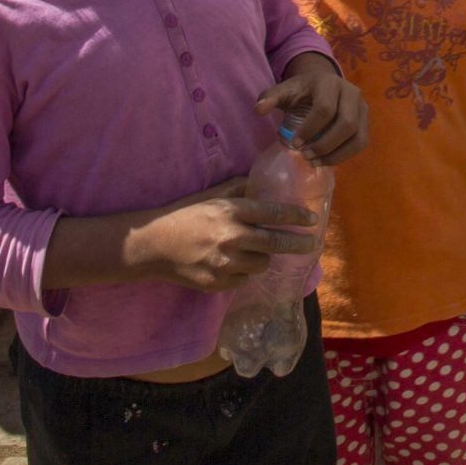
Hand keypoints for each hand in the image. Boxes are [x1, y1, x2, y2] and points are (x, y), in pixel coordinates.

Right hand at [131, 178, 320, 292]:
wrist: (153, 246)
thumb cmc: (184, 216)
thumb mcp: (211, 196)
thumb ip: (240, 188)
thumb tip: (265, 181)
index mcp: (231, 212)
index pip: (273, 212)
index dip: (296, 216)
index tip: (312, 219)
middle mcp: (231, 237)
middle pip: (276, 243)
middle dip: (299, 243)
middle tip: (312, 244)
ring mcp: (224, 263)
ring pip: (262, 263)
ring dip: (264, 257)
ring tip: (254, 251)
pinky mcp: (217, 283)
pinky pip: (244, 279)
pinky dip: (243, 272)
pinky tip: (231, 263)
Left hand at [257, 52, 368, 165]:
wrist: (322, 85)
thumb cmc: (300, 91)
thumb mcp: (283, 91)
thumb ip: (269, 97)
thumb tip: (259, 109)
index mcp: (329, 82)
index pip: (325, 109)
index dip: (310, 130)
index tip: (294, 144)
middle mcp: (351, 92)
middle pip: (346, 123)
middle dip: (325, 144)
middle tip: (305, 156)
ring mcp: (362, 107)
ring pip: (358, 136)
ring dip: (337, 154)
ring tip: (315, 162)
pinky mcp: (366, 121)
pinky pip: (361, 142)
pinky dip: (345, 156)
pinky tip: (326, 161)